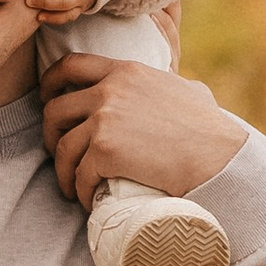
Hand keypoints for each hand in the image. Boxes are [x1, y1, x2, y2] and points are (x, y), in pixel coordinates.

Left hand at [39, 55, 247, 209]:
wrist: (218, 156)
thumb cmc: (212, 130)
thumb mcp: (190, 92)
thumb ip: (174, 84)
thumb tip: (184, 89)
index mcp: (126, 71)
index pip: (71, 65)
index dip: (50, 83)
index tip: (47, 100)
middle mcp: (110, 90)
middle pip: (55, 110)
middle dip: (49, 135)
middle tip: (59, 155)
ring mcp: (105, 119)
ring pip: (61, 147)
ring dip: (63, 172)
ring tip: (72, 187)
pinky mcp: (105, 151)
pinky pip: (79, 174)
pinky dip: (80, 191)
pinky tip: (89, 201)